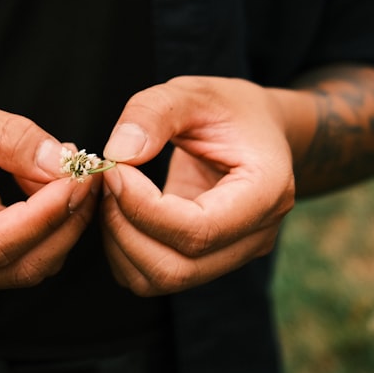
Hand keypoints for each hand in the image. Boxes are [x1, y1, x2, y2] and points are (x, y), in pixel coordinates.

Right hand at [0, 86, 97, 289]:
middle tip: (91, 174)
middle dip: (63, 224)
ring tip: (78, 172)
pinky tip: (61, 184)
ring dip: (62, 226)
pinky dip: (49, 223)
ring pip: (25, 266)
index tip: (79, 178)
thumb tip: (64, 164)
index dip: (44, 216)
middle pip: (15, 266)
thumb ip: (7, 137)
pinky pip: (20, 252)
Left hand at [99, 76, 295, 295]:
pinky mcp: (206, 261)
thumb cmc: (229, 109)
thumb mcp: (194, 92)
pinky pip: (154, 277)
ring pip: (161, 280)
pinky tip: (119, 210)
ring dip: (119, 243)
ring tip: (111, 193)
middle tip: (106, 181)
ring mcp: (233, 256)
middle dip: (125, 229)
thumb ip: (155, 112)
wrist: (257, 130)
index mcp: (267, 193)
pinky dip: (122, 251)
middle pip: (178, 269)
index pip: (199, 230)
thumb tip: (118, 153)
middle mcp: (256, 236)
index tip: (114, 168)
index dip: (143, 206)